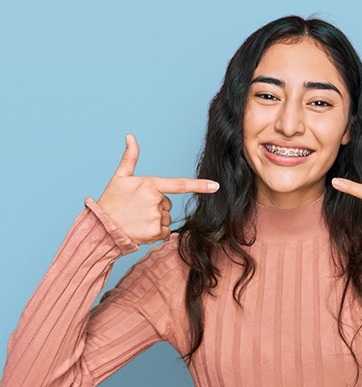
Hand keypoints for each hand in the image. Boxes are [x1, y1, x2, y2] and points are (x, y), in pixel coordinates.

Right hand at [97, 134, 218, 244]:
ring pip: (166, 218)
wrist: (102, 227)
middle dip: (156, 207)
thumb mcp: (120, 177)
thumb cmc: (111, 201)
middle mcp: (155, 200)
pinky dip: (155, 233)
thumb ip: (130, 157)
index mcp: (150, 185)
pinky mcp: (155, 232)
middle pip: (168, 204)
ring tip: (137, 219)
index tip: (216, 186)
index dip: (200, 185)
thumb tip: (130, 136)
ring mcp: (156, 217)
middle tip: (137, 209)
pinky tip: (141, 229)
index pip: (180, 184)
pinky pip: (164, 232)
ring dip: (155, 220)